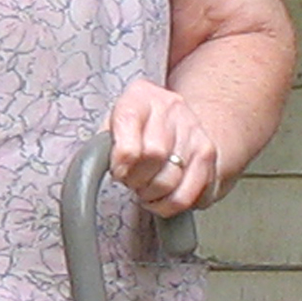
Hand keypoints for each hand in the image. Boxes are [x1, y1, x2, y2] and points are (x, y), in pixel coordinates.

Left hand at [106, 79, 226, 216]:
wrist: (174, 116)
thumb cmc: (134, 125)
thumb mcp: (112, 123)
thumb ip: (102, 143)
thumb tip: (94, 168)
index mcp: (140, 96)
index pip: (130, 131)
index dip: (121, 162)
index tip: (118, 172)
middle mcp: (171, 108)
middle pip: (154, 156)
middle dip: (137, 180)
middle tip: (131, 182)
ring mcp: (193, 129)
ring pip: (172, 180)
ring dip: (153, 196)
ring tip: (146, 190)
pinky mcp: (207, 153)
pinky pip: (191, 193)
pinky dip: (172, 204)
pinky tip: (163, 198)